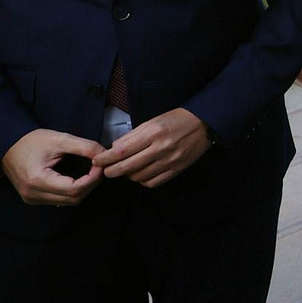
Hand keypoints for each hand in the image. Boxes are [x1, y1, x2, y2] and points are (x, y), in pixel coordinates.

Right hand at [1, 129, 104, 205]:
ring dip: (83, 189)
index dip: (92, 179)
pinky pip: (59, 200)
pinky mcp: (33, 198)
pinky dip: (72, 191)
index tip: (100, 164)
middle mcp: (33, 194)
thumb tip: (104, 154)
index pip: (74, 189)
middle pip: (73, 199)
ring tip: (90, 172)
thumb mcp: (60, 139)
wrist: (7, 145)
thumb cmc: (31, 140)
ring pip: (68, 202)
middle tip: (98, 168)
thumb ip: (84, 147)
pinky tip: (78, 179)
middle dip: (91, 184)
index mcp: (38, 180)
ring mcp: (32, 199)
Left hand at [93, 108, 211, 187]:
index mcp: (153, 133)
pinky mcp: (176, 170)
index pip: (122, 150)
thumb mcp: (153, 121)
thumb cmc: (177, 119)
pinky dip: (143, 180)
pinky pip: (153, 182)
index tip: (98, 160)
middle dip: (112, 171)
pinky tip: (141, 174)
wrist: (204, 124)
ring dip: (128, 175)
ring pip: (139, 176)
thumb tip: (115, 148)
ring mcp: (169, 161)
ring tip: (126, 169)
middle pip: (127, 167)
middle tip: (106, 170)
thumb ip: (133, 135)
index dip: (106, 158)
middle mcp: (161, 149)